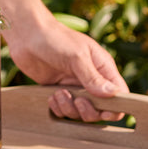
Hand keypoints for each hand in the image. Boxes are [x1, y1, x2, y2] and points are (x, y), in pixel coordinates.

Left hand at [4, 13, 128, 121]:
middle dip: (88, 111)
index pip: (119, 94)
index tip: (104, 112)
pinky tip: (51, 96)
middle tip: (76, 100)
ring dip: (68, 108)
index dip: (115, 108)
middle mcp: (91, 80)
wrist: (28, 35)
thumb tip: (113, 94)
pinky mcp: (58, 92)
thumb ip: (93, 78)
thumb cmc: (55, 39)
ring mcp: (73, 87)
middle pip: (99, 110)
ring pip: (79, 113)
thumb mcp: (77, 57)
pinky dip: (57, 108)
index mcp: (102, 68)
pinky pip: (63, 110)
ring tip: (58, 93)